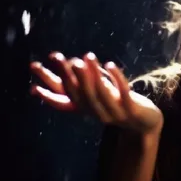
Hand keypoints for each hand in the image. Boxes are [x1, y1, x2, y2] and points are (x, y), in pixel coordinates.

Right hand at [30, 51, 162, 135]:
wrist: (146, 124)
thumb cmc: (120, 105)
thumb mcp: (100, 97)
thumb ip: (85, 84)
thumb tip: (69, 64)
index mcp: (87, 110)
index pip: (64, 101)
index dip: (49, 90)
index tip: (35, 75)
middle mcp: (97, 113)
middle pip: (81, 95)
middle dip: (70, 76)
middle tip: (61, 58)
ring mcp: (115, 113)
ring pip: (101, 93)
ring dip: (93, 74)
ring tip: (87, 56)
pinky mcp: (132, 109)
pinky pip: (123, 92)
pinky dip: (117, 78)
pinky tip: (110, 64)